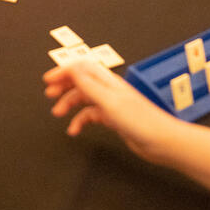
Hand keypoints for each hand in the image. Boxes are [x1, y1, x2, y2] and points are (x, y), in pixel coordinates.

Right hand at [43, 61, 175, 164]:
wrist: (161, 141)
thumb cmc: (141, 121)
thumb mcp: (109, 101)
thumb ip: (89, 84)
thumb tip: (72, 68)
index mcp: (108, 81)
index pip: (81, 68)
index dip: (64, 71)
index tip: (48, 80)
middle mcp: (108, 90)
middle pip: (81, 81)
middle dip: (63, 85)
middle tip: (49, 93)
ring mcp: (111, 104)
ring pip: (84, 98)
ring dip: (69, 104)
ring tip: (57, 113)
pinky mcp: (114, 118)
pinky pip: (91, 115)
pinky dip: (80, 121)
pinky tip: (75, 130)